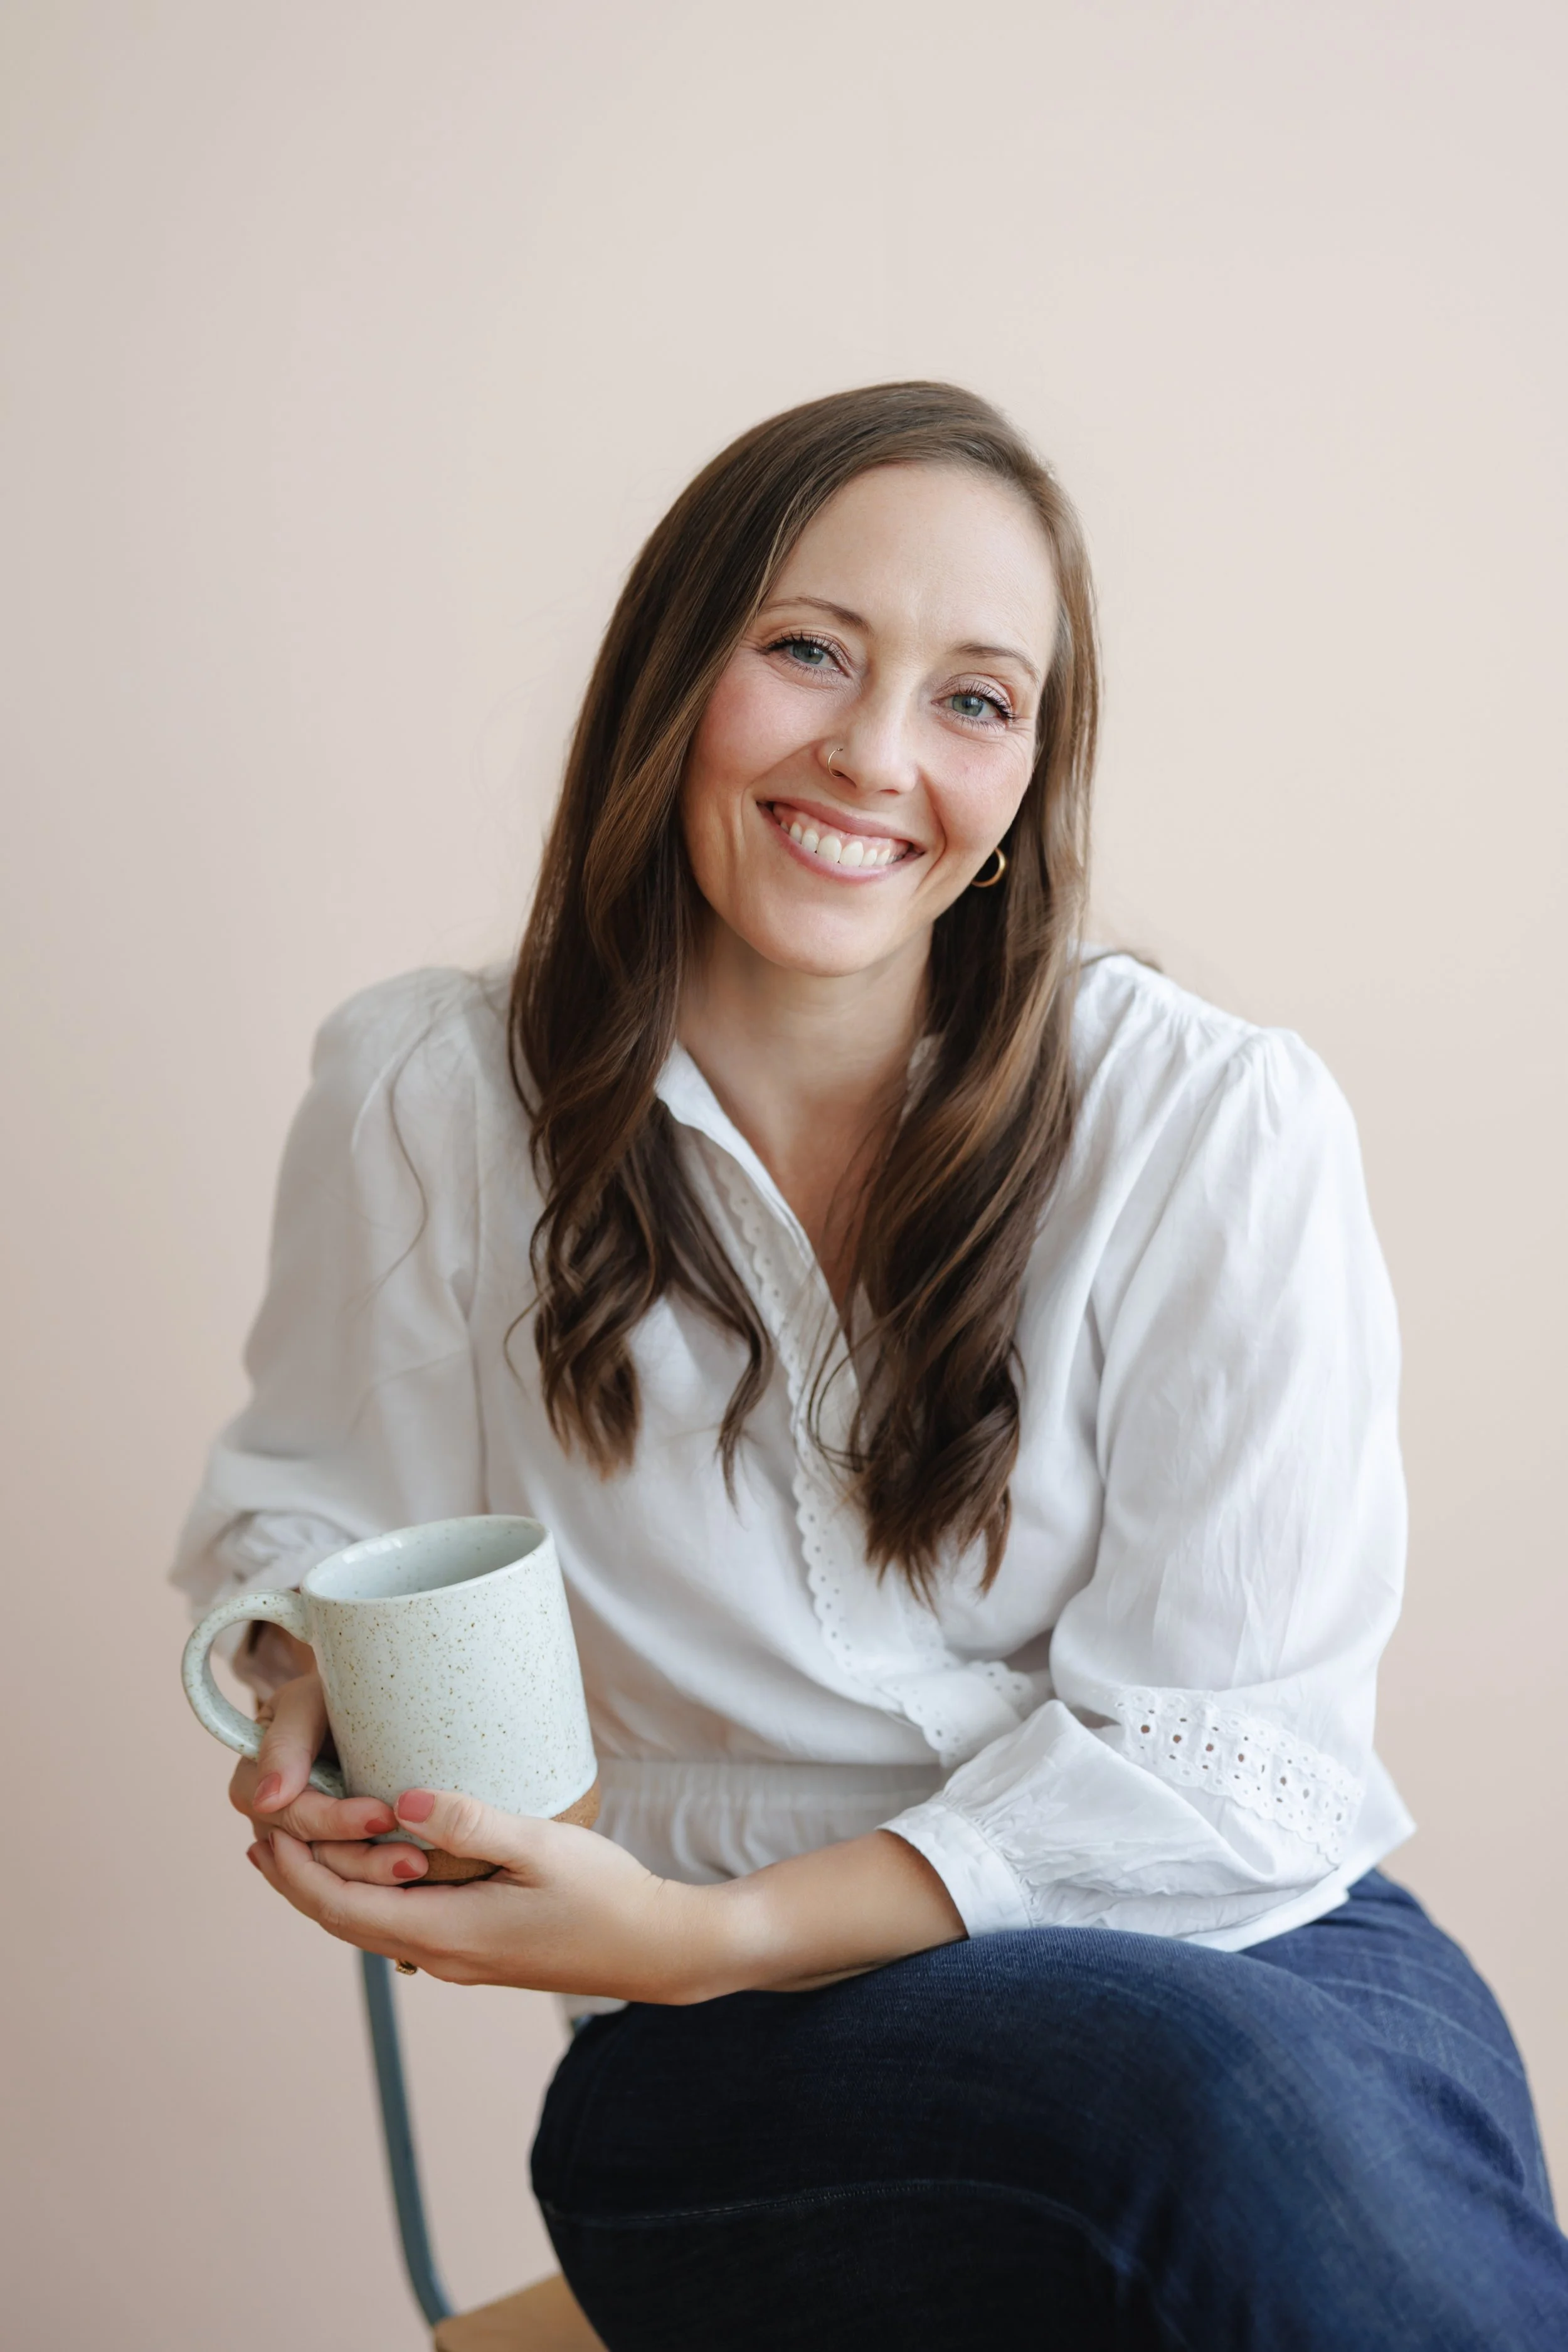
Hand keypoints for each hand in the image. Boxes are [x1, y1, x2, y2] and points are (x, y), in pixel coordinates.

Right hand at [228, 1653, 404, 1873]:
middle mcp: (269, 1822)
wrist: (360, 1700)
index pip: (293, 1817)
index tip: (383, 1816)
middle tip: (415, 1859)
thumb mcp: (306, 1702)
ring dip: (376, 1876)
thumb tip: (265, 1801)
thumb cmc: (330, 1692)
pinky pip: (350, 1878)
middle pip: (313, 1856)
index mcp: (252, 1784)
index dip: (336, 1821)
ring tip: (421, 1867)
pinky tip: (415, 1876)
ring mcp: (299, 1843)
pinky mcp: (332, 1852)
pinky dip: (380, 1879)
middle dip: (364, 1860)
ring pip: (333, 1876)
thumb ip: (285, 1743)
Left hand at [248, 1786, 732, 2000]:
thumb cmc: (606, 1895)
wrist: (656, 1950)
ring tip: (296, 1847)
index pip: (341, 1906)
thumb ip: (470, 1822)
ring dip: (327, 1888)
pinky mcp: (476, 1951)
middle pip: (342, 1922)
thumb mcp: (541, 1846)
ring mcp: (458, 1959)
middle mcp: (440, 1955)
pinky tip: (371, 1866)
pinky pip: (398, 1924)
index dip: (294, 1871)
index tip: (260, 1830)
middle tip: (258, 1832)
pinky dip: (365, 1895)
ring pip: (368, 1925)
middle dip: (295, 1879)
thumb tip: (400, 1796)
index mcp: (445, 1932)